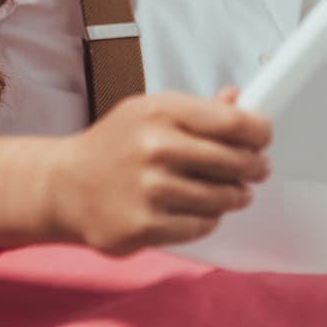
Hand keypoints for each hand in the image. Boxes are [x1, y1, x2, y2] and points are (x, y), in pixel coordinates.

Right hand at [43, 88, 268, 255]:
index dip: (259, 133)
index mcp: (160, 111)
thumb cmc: (112, 147)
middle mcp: (156, 147)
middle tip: (255, 171)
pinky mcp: (146, 226)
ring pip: (223, 198)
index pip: (234, 122)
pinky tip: (195, 209)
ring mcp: (150, 189)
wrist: (64, 187)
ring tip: (227, 193)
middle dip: (253, 168)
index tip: (262, 140)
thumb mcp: (148, 112)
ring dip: (232, 197)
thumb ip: (196, 109)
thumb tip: (238, 100)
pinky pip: (202, 225)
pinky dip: (207, 219)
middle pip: (236, 161)